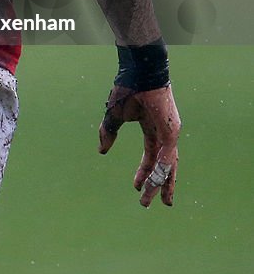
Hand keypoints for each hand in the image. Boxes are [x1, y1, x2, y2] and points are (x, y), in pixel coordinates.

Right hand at [98, 84, 180, 206]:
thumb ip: (108, 132)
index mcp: (152, 127)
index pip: (151, 154)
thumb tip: (102, 151)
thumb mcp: (115, 115)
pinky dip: (163, 170)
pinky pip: (168, 155)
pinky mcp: (171, 129)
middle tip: (155, 203)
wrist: (139, 70)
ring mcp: (170, 131)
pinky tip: (157, 183)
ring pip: (169, 163)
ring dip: (163, 183)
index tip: (135, 186)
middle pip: (164, 164)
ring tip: (161, 202)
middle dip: (159, 184)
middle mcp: (164, 131)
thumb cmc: (128, 87)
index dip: (144, 171)